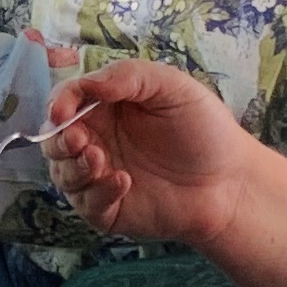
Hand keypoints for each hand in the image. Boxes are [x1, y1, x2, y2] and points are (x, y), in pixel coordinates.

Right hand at [41, 59, 261, 249]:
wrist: (232, 182)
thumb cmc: (205, 129)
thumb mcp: (172, 86)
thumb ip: (127, 76)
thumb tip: (84, 85)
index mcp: (106, 109)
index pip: (65, 102)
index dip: (58, 105)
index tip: (62, 113)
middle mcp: (97, 142)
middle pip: (54, 141)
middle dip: (59, 142)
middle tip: (81, 143)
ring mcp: (99, 178)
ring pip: (62, 175)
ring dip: (74, 168)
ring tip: (102, 163)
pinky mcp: (108, 210)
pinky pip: (85, 205)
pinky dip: (96, 194)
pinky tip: (124, 183)